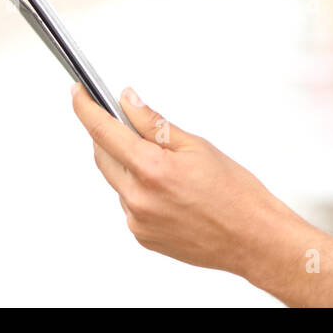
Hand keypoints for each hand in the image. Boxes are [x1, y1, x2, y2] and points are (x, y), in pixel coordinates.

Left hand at [70, 83, 293, 275]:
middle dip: (107, 135)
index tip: (78, 93)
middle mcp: (138, 198)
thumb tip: (128, 102)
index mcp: (151, 169)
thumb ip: (154, 123)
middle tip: (125, 121)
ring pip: (117, 180)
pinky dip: (138, 189)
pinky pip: (129, 203)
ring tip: (167, 165)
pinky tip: (169, 190)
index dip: (85, 108)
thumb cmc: (235, 193)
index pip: (102, 131)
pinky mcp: (142, 236)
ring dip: (127, 164)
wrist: (253, 238)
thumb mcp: (196, 145)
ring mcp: (138, 221)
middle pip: (103, 155)